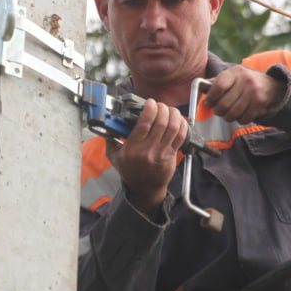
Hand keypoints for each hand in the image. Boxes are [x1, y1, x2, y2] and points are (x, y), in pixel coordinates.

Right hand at [104, 98, 186, 219]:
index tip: (150, 102)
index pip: (144, 123)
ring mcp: (162, 153)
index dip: (150, 108)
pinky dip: (182, 125)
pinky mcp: (171, 155)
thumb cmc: (129, 170)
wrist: (144, 188)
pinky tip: (178, 119)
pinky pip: (181, 136)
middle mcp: (148, 150)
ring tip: (169, 110)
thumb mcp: (113, 156)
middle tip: (160, 105)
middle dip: (162, 109)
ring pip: (173, 128)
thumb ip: (110, 139)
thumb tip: (108, 124)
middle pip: (161, 123)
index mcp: (133, 148)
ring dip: (173, 114)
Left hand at [203, 65, 284, 124]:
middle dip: (218, 110)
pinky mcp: (260, 106)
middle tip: (218, 110)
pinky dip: (239, 119)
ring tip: (228, 113)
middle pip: (224, 104)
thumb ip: (216, 82)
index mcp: (235, 73)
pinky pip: (243, 119)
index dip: (210, 97)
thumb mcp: (232, 75)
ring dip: (227, 117)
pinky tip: (240, 113)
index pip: (218, 86)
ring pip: (232, 114)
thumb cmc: (244, 81)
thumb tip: (199, 88)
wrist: (272, 85)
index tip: (208, 102)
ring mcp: (254, 94)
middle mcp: (246, 82)